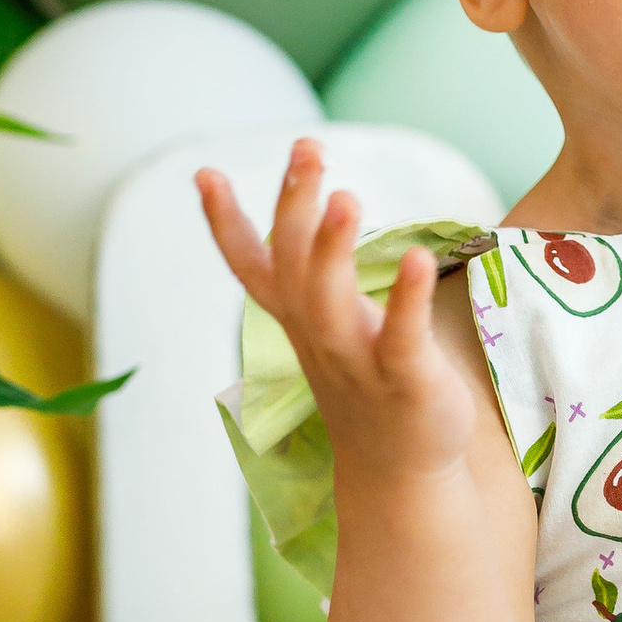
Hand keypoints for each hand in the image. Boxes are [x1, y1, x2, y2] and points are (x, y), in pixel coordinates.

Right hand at [197, 141, 487, 487]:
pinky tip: (419, 258)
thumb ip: (314, 274)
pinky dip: (408, 299)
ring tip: (343, 196)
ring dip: (333, 249)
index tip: (202, 173)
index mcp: (299, 319)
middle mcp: (319, 336)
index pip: (251, 265)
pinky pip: (402, 338)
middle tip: (306, 148)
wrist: (400, 473)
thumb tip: (315, 208)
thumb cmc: (369, 382)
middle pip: (293, 266)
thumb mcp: (329, 325)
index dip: (224, 222)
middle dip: (294, 206)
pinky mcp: (406, 382)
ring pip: (331, 303)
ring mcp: (358, 361)